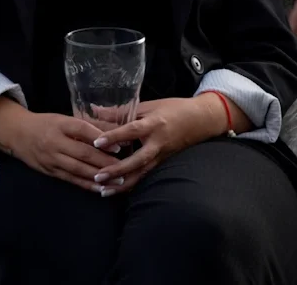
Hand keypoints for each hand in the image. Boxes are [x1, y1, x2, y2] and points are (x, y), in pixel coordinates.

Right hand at [0, 103, 124, 193]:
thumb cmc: (46, 124)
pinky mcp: (50, 171)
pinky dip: (87, 185)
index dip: (101, 138)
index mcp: (60, 124)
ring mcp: (51, 158)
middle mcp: (55, 141)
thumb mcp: (63, 119)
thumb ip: (87, 126)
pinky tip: (101, 189)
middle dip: (105, 162)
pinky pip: (71, 179)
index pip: (82, 129)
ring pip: (78, 169)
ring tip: (118, 181)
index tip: (119, 147)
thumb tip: (115, 132)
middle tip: (124, 168)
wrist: (18, 133)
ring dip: (99, 176)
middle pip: (83, 152)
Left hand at [88, 96, 223, 193]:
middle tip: (98, 177)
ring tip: (103, 190)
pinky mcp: (163, 163)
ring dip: (123, 184)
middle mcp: (158, 143)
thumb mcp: (148, 105)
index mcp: (154, 124)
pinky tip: (118, 191)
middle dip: (117, 170)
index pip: (132, 130)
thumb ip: (121, 111)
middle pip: (138, 160)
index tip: (96, 142)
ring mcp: (162, 156)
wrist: (202, 120)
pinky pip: (147, 176)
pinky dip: (132, 184)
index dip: (115, 136)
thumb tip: (94, 110)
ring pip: (142, 174)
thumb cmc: (173, 109)